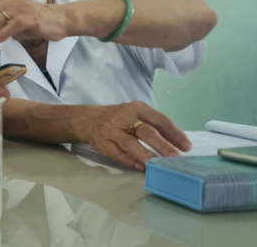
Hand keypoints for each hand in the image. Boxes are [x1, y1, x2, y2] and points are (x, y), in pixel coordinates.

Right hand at [77, 101, 191, 170]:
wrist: (88, 119)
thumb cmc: (119, 118)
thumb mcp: (136, 114)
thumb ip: (155, 125)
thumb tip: (179, 143)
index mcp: (136, 108)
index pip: (158, 119)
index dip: (173, 133)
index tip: (186, 147)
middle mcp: (123, 117)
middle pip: (145, 131)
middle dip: (162, 145)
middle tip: (175, 157)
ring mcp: (111, 130)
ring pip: (130, 144)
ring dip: (146, 155)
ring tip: (159, 165)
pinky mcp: (102, 143)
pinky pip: (118, 154)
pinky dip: (130, 161)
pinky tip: (141, 167)